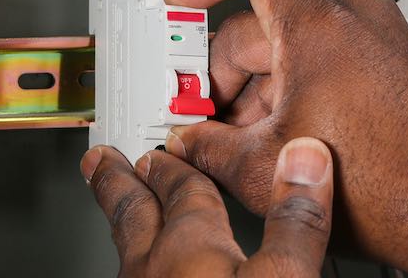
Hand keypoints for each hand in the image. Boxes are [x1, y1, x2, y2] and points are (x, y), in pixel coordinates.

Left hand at [81, 137, 334, 276]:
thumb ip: (294, 221)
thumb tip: (306, 160)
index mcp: (189, 246)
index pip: (181, 188)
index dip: (179, 162)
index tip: (168, 142)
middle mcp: (152, 270)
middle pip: (132, 214)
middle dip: (121, 182)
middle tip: (101, 159)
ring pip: (125, 250)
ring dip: (126, 225)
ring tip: (123, 210)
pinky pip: (128, 277)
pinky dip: (134, 265)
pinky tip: (143, 275)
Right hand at [159, 0, 407, 273]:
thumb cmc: (381, 188)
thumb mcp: (262, 168)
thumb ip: (207, 144)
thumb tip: (189, 139)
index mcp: (319, 26)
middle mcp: (354, 18)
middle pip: (264, 14)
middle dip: (225, 66)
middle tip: (204, 110)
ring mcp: (379, 36)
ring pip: (295, 38)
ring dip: (260, 82)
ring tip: (243, 136)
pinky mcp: (394, 60)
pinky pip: (330, 53)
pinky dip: (297, 83)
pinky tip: (282, 131)